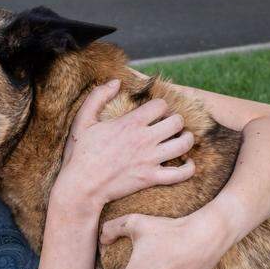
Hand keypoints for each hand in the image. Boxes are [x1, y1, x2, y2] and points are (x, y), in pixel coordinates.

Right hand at [54, 80, 195, 210]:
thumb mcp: (83, 120)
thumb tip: (115, 82)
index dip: (161, 106)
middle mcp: (144, 139)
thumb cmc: (80, 154)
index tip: (156, 113)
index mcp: (131, 123)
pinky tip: (188, 163)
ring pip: (183, 144)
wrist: (81, 186)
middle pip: (177, 122)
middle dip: (176, 121)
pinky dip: (189, 168)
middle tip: (170, 126)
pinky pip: (180, 174)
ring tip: (182, 139)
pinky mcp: (151, 178)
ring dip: (186, 139)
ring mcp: (150, 159)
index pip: (161, 105)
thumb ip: (98, 96)